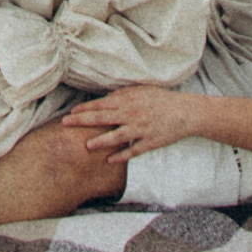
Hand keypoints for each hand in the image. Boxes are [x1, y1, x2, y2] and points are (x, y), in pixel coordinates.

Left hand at [73, 85, 201, 160]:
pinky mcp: (150, 142)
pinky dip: (121, 156)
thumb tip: (105, 98)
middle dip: (83, 121)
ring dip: (100, 141)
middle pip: (103, 118)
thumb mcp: (142, 91)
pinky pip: (133, 151)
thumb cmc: (162, 100)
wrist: (185, 112)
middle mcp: (132, 114)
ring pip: (116, 136)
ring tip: (87, 146)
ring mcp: (141, 129)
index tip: (71, 112)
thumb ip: (123, 94)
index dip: (85, 108)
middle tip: (66, 124)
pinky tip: (109, 161)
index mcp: (129, 100)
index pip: (101, 104)